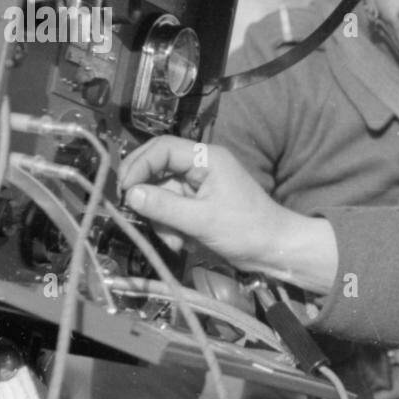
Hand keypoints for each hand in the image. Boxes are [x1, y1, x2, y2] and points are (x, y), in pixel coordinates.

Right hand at [117, 136, 336, 289]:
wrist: (275, 251)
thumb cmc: (246, 230)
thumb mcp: (202, 220)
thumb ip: (164, 207)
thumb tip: (128, 194)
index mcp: (206, 158)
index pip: (162, 148)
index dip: (138, 165)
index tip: (123, 190)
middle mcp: (201, 167)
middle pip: (157, 172)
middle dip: (150, 200)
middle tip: (141, 218)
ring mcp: (199, 187)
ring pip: (161, 196)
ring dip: (163, 222)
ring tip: (177, 243)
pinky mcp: (198, 205)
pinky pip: (172, 211)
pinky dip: (172, 229)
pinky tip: (184, 245)